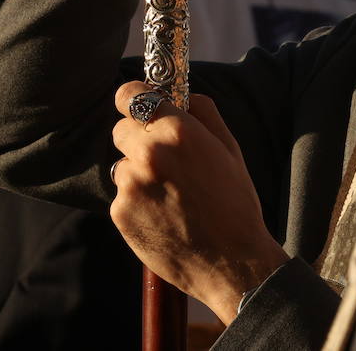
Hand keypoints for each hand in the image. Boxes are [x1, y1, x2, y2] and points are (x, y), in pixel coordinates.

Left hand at [110, 83, 289, 323]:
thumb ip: (204, 112)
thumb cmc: (235, 202)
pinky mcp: (120, 212)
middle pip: (120, 128)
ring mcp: (131, 184)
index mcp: (178, 131)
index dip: (134, 98)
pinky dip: (136, 201)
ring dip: (137, 172)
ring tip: (168, 193)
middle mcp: (149, 153)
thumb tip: (183, 94)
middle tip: (163, 159)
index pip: (130, 94)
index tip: (139, 106)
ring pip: (122, 164)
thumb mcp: (230, 149)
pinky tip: (162, 214)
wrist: (230, 261)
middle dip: (138, 138)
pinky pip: (121, 194)